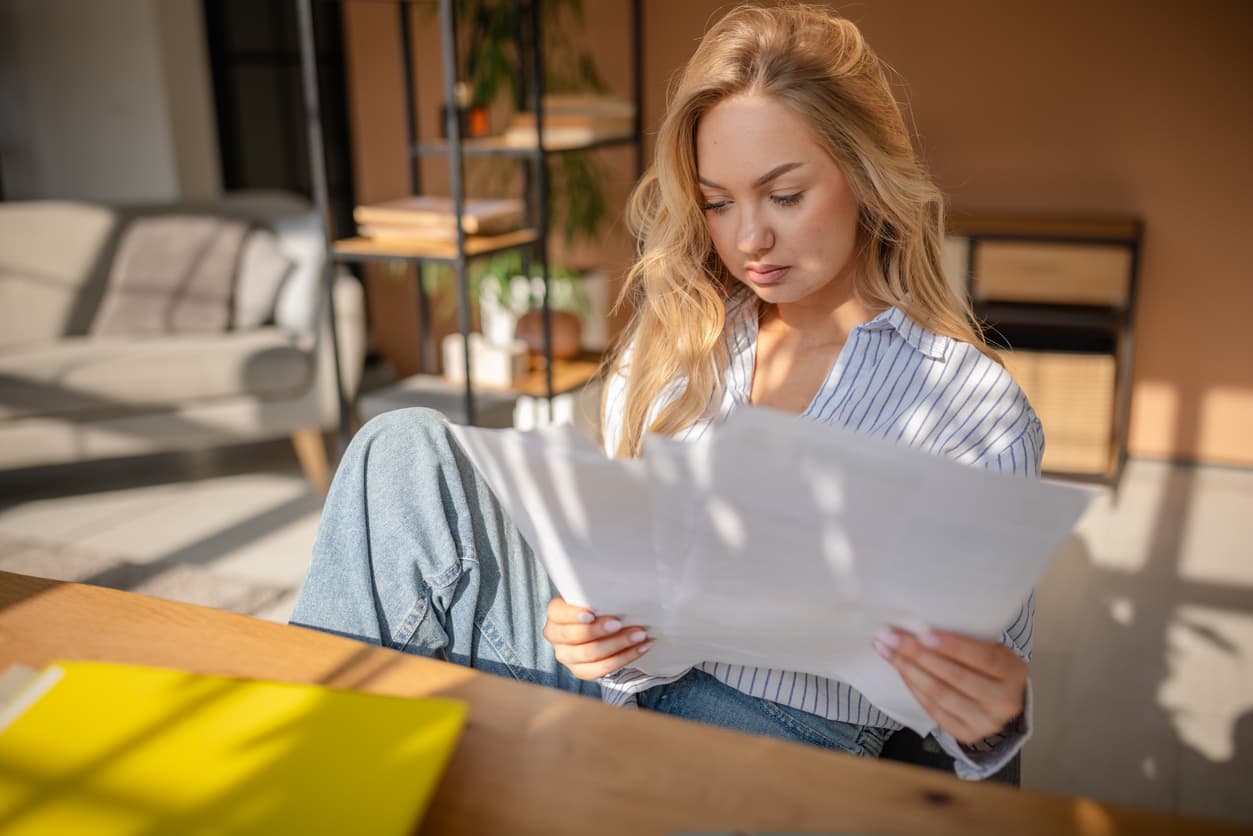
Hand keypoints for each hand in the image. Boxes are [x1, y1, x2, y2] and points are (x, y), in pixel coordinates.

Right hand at [543, 597, 651, 679]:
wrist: (600, 629)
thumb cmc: (598, 608)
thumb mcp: (593, 598)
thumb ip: (597, 596)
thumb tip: (618, 592)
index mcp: (556, 614)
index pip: (558, 613)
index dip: (573, 615)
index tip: (592, 613)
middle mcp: (556, 637)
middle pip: (574, 636)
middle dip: (599, 630)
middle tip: (620, 623)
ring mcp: (567, 656)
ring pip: (590, 654)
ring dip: (618, 644)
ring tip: (639, 635)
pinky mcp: (581, 671)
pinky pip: (602, 669)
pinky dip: (625, 658)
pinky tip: (640, 648)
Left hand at [874, 627, 1026, 744]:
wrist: (1002, 701)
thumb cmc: (989, 666)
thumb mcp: (991, 648)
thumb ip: (966, 640)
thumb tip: (918, 626)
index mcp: (1014, 673)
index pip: (983, 657)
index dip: (952, 646)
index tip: (922, 633)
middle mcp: (1005, 701)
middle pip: (955, 676)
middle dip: (917, 654)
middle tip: (888, 636)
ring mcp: (987, 722)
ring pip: (940, 694)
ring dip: (908, 669)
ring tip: (886, 650)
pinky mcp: (968, 734)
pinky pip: (933, 709)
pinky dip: (913, 687)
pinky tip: (900, 670)